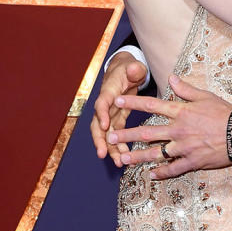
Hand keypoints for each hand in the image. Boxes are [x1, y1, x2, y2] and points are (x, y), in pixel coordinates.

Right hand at [91, 52, 145, 166]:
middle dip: (100, 140)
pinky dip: (119, 148)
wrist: (125, 72)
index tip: (105, 126)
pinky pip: (115, 137)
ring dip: (110, 149)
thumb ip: (134, 69)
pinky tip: (125, 159)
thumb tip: (133, 68)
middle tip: (103, 154)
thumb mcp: (133, 67)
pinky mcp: (116, 121)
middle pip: (97, 125)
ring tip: (119, 163)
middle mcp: (105, 106)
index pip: (102, 103)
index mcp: (109, 92)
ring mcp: (109, 115)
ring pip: (105, 135)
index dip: (102, 114)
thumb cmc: (129, 69)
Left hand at [117, 75, 231, 178]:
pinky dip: (162, 172)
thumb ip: (185, 89)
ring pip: (156, 153)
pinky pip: (174, 168)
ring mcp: (184, 147)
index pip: (152, 106)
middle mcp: (178, 130)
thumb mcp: (205, 96)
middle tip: (111, 137)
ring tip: (123, 159)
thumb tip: (171, 78)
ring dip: (138, 157)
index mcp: (181, 112)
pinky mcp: (192, 161)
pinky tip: (151, 175)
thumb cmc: (224, 113)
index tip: (117, 101)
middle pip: (147, 133)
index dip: (133, 103)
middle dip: (127, 135)